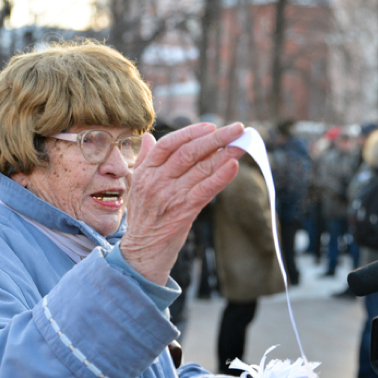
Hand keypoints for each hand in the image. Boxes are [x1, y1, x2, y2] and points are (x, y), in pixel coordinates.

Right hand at [121, 122, 244, 283]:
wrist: (142, 252)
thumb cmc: (143, 217)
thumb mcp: (137, 185)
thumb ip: (144, 159)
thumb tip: (149, 137)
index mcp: (145, 171)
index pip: (168, 144)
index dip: (190, 132)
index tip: (211, 126)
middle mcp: (157, 181)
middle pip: (188, 152)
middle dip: (215, 138)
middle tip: (236, 128)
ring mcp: (170, 196)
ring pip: (200, 168)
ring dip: (225, 154)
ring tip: (241, 144)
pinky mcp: (183, 211)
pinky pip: (205, 189)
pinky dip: (220, 176)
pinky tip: (233, 166)